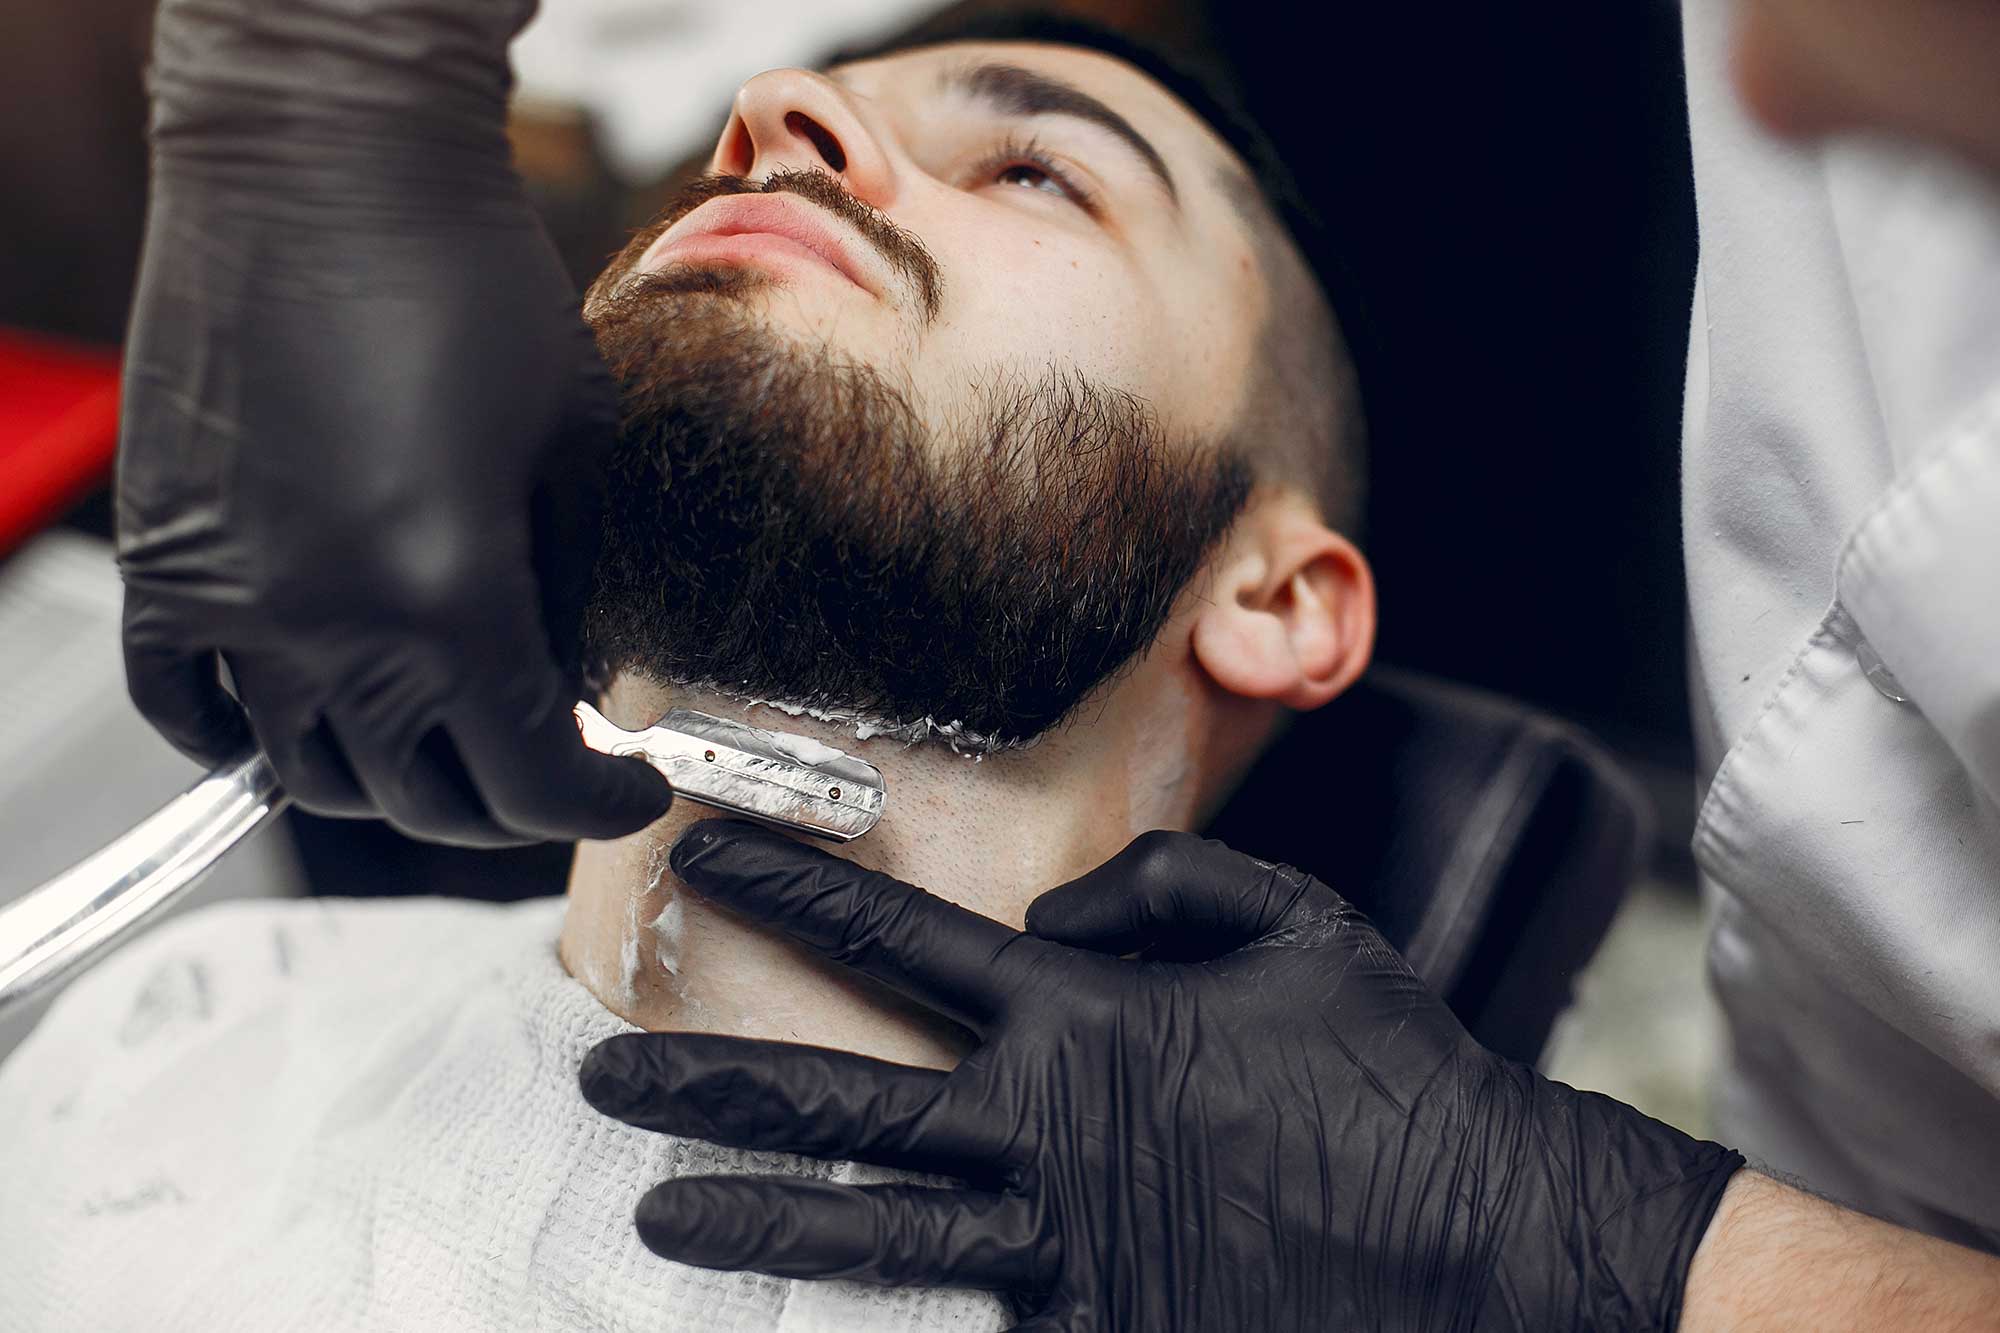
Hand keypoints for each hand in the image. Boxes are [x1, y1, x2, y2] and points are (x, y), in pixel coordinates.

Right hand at [115, 0, 672, 844]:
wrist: (320, 163)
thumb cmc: (469, 276)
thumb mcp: (578, 445)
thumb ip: (583, 589)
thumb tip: (589, 684)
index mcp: (449, 604)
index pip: (530, 787)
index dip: (597, 805)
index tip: (630, 788)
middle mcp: (327, 629)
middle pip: (424, 804)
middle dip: (507, 806)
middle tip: (551, 767)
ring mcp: (232, 601)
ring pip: (309, 775)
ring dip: (392, 781)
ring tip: (448, 736)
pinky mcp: (165, 558)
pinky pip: (185, 708)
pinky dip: (246, 739)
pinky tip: (310, 716)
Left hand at [579, 822, 1741, 1330]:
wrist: (1488, 1237)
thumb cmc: (1395, 1071)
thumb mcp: (1299, 924)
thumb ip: (1162, 886)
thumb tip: (1047, 914)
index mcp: (1087, 1018)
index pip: (902, 940)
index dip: (794, 891)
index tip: (703, 856)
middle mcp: (1046, 1129)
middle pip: (841, 1097)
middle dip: (708, 1077)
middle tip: (603, 1070)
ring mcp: (1061, 1244)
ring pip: (869, 1224)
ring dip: (752, 1215)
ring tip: (653, 1208)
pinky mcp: (1099, 1326)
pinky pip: (973, 1326)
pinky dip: (894, 1325)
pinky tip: (825, 1325)